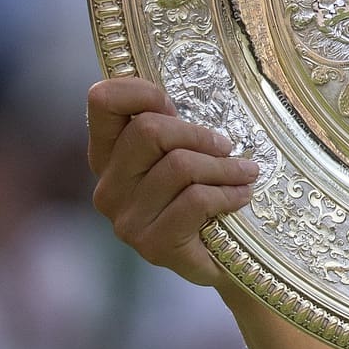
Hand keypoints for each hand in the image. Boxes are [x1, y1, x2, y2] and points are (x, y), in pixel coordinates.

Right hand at [87, 78, 259, 286]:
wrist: (225, 259)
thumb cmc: (206, 195)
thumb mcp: (187, 152)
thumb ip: (176, 127)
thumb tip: (193, 89)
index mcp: (108, 155)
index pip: (102, 101)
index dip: (143, 92)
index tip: (177, 106)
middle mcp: (107, 187)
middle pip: (148, 131)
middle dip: (199, 135)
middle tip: (227, 147)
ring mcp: (126, 219)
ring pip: (179, 165)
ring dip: (225, 167)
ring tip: (246, 173)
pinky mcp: (153, 245)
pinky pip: (196, 199)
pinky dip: (229, 194)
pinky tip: (242, 196)